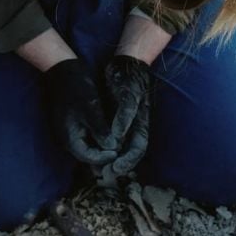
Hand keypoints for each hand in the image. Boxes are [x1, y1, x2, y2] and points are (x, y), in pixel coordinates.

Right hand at [42, 59, 116, 165]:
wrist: (64, 70)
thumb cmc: (77, 88)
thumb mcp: (91, 109)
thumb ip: (101, 130)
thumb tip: (113, 148)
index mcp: (69, 138)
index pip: (88, 157)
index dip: (104, 157)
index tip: (118, 152)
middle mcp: (67, 138)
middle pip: (87, 155)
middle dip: (103, 155)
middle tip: (120, 152)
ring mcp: (69, 131)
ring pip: (87, 146)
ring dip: (101, 147)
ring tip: (117, 145)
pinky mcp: (73, 124)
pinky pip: (86, 137)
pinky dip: (97, 138)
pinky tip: (109, 134)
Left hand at [103, 55, 150, 174]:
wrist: (126, 61)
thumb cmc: (130, 78)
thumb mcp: (128, 95)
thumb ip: (124, 116)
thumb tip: (118, 136)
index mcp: (141, 122)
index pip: (137, 148)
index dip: (127, 161)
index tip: (115, 170)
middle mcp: (134, 125)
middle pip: (127, 151)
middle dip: (117, 164)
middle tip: (103, 173)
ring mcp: (125, 121)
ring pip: (119, 145)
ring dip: (109, 157)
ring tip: (96, 167)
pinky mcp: (115, 115)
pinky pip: (111, 135)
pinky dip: (104, 145)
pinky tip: (93, 149)